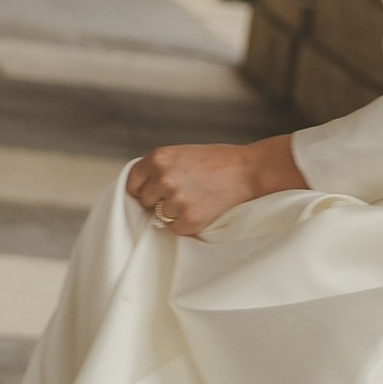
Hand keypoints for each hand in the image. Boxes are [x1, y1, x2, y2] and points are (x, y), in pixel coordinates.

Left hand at [127, 133, 304, 239]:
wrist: (249, 171)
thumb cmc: (218, 161)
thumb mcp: (182, 154)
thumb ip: (161, 168)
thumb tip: (141, 189)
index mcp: (158, 158)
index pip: (133, 182)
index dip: (144, 188)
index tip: (153, 192)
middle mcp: (163, 178)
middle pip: (144, 201)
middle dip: (158, 200)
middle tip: (183, 193)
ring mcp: (176, 200)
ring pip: (160, 216)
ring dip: (175, 212)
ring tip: (197, 198)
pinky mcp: (189, 220)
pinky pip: (176, 229)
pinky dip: (187, 224)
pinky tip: (203, 208)